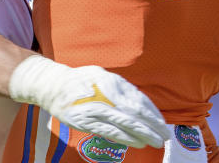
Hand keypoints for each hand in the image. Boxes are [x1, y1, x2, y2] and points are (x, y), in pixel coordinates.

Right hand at [8, 56, 167, 147]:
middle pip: (135, 112)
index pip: (139, 98)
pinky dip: (126, 138)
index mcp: (113, 81)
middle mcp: (107, 94)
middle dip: (152, 125)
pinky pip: (111, 131)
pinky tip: (137, 143)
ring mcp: (97, 108)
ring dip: (143, 134)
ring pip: (125, 123)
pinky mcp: (87, 121)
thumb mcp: (102, 75)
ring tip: (155, 142)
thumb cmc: (81, 81)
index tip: (162, 122)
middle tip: (164, 135)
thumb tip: (140, 101)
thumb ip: (120, 87)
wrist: (54, 86)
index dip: (153, 112)